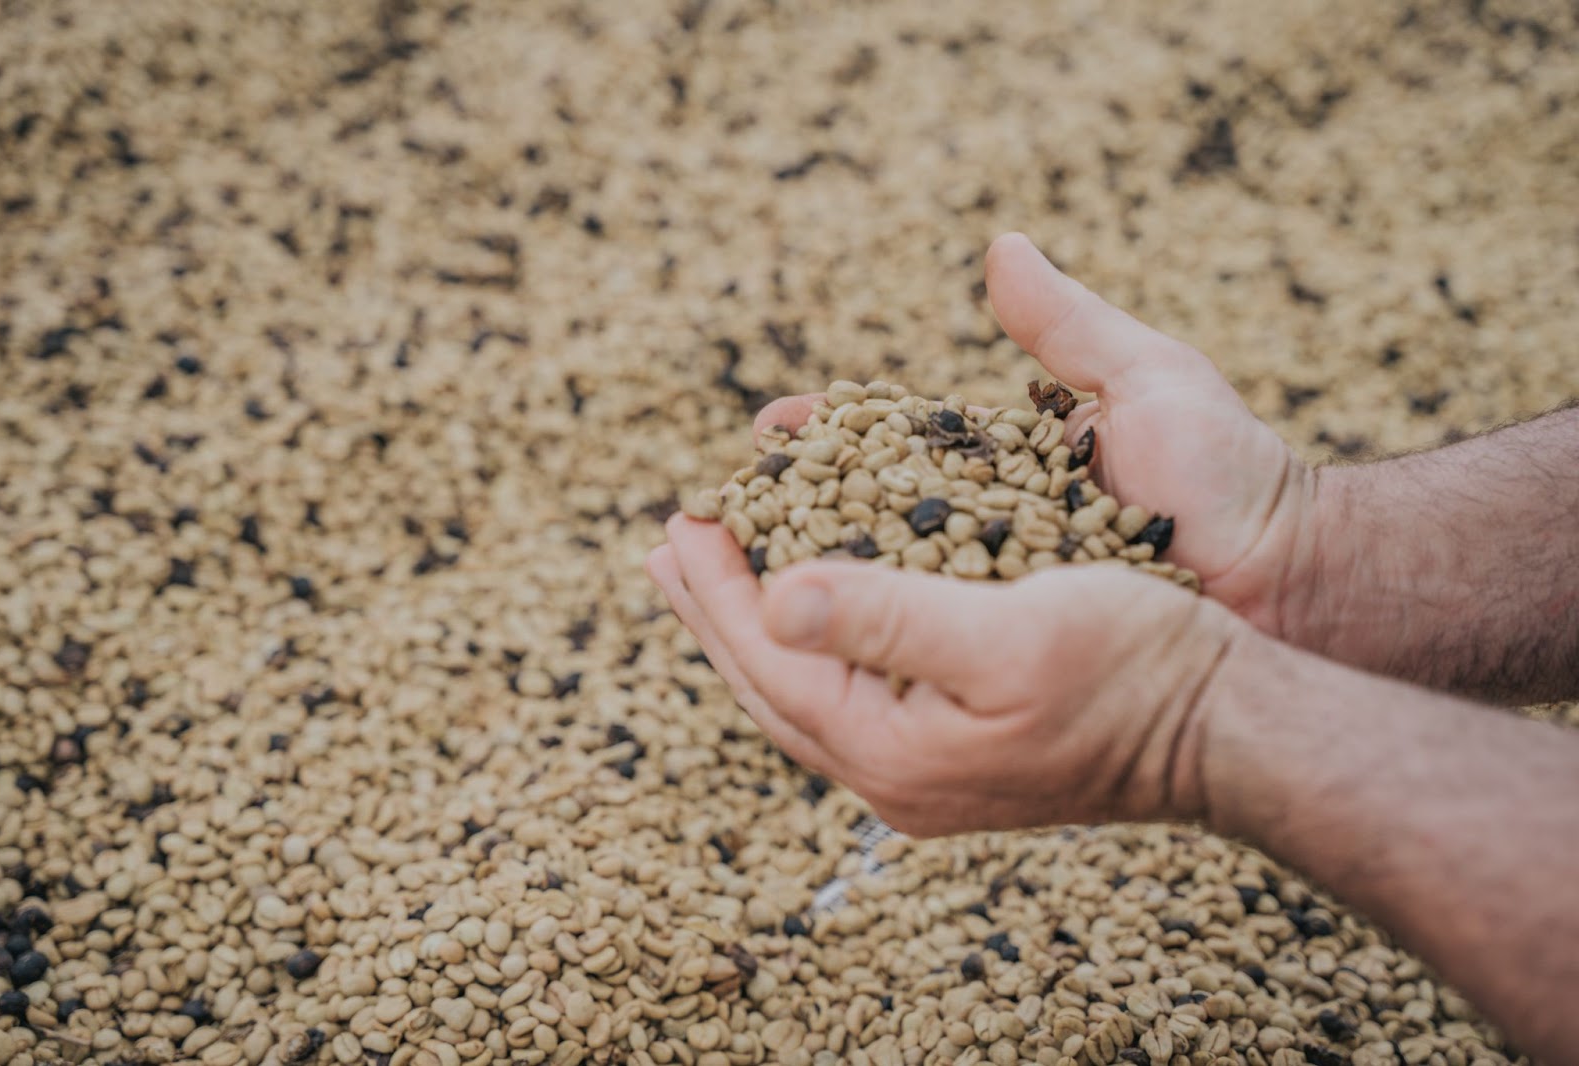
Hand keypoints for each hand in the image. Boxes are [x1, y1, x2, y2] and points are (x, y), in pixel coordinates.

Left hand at [647, 515, 1243, 835]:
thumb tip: (772, 599)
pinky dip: (815, 635)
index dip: (719, 585)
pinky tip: (813, 604)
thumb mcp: (1008, 632)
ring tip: (719, 570)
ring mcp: (923, 770)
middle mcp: (894, 775)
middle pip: (771, 683)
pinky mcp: (954, 749)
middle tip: (669, 544)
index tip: (680, 518)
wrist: (1225, 727)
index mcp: (893, 751)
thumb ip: (886, 617)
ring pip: (806, 688)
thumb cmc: (1133, 667)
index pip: (770, 659)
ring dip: (758, 621)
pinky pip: (849, 689)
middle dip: (716, 609)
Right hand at [732, 235, 1319, 637]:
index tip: (763, 432)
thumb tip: (1002, 244)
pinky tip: (801, 645)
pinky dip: (861, 643)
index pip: (889, 447)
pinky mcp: (1015, 658)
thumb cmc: (1227, 478)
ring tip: (719, 578)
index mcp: (1002, 470)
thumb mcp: (1146, 384)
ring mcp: (1001, 601)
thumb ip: (1068, 324)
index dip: (824, 440)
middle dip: (785, 517)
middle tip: (706, 518)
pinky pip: (924, 652)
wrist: (1290, 579)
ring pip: (878, 593)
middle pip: (863, 523)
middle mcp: (989, 536)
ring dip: (800, 584)